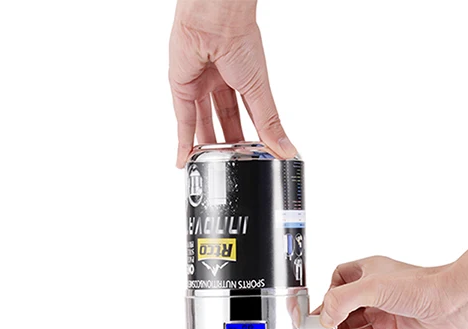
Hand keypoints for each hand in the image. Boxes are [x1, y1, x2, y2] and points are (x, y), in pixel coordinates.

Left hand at [169, 0, 295, 166]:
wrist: (215, 21)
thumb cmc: (239, 41)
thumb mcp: (258, 90)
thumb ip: (269, 123)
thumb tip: (286, 149)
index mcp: (243, 75)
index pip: (249, 111)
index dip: (252, 132)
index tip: (257, 153)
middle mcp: (220, 79)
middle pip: (224, 118)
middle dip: (228, 141)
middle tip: (234, 164)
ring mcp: (199, 84)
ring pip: (202, 121)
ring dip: (207, 144)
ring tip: (211, 168)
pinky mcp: (181, 89)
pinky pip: (183, 121)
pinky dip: (183, 142)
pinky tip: (184, 160)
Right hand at [306, 256, 467, 328]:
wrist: (453, 303)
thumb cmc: (421, 285)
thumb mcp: (373, 286)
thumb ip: (342, 300)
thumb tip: (325, 319)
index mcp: (366, 271)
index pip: (334, 283)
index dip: (323, 298)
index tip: (311, 313)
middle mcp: (371, 291)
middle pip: (337, 309)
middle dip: (320, 324)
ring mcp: (379, 312)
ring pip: (345, 327)